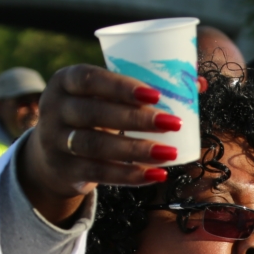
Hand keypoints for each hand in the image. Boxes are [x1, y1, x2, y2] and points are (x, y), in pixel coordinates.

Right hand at [20, 64, 186, 224]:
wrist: (53, 153)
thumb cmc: (94, 114)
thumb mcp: (105, 96)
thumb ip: (144, 88)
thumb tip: (199, 83)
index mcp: (65, 80)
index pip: (90, 78)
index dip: (121, 86)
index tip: (155, 95)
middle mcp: (54, 108)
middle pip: (94, 113)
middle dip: (136, 119)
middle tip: (172, 124)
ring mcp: (54, 140)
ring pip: (96, 146)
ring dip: (136, 150)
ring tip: (169, 153)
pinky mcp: (64, 169)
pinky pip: (99, 173)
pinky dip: (129, 175)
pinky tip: (155, 175)